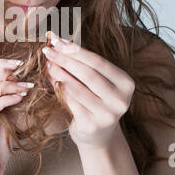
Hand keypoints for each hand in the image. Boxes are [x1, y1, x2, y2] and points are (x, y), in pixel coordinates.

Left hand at [42, 32, 134, 148]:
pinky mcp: (92, 125)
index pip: (99, 62)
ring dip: (59, 73)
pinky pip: (71, 102)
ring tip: (48, 63)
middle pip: (88, 74)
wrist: (98, 134)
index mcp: (126, 84)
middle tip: (48, 50)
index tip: (58, 40)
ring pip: (77, 88)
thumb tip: (58, 43)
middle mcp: (121, 100)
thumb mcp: (98, 81)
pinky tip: (52, 80)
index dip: (77, 50)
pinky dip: (59, 89)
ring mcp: (107, 115)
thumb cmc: (96, 99)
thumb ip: (84, 64)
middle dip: (65, 60)